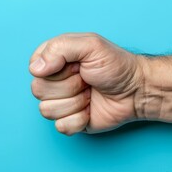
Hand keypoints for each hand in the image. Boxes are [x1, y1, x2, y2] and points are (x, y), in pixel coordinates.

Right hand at [29, 33, 144, 134]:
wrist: (137, 90)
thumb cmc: (117, 66)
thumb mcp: (91, 45)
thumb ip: (59, 48)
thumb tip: (35, 69)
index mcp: (56, 59)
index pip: (34, 68)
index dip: (56, 69)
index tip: (78, 66)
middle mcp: (55, 81)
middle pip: (38, 90)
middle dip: (69, 86)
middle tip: (88, 80)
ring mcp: (62, 102)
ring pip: (47, 111)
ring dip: (75, 103)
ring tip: (91, 94)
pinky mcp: (71, 121)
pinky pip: (61, 127)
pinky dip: (79, 120)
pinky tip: (90, 110)